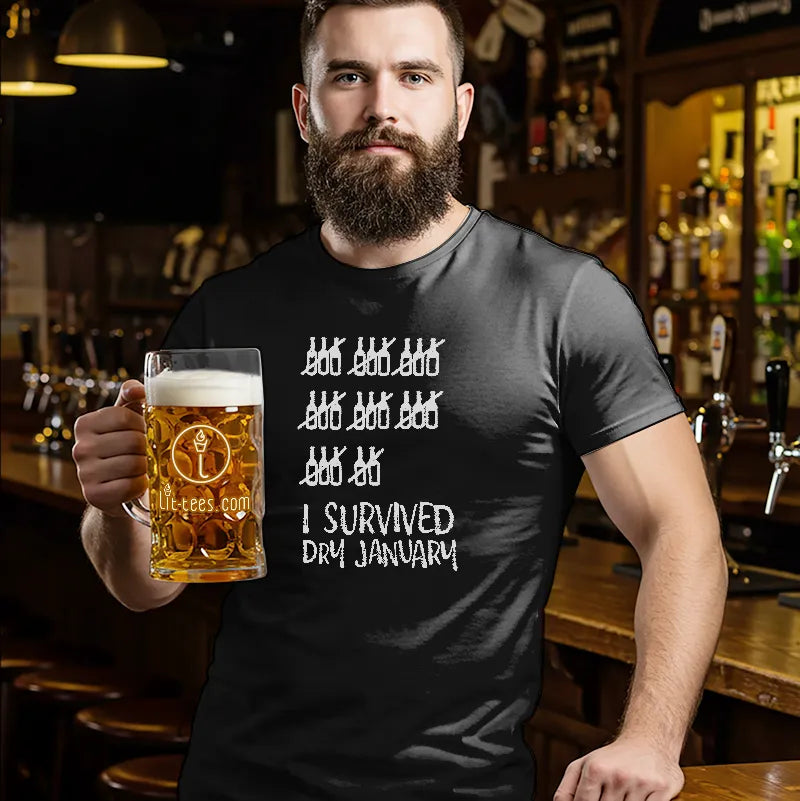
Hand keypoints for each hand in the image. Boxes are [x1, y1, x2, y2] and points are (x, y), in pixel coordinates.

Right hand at [72, 379, 147, 517]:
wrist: (118, 488)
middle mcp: (80, 448)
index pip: (124, 417)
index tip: (143, 430)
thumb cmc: (126, 446)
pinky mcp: (94, 495)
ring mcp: (84, 473)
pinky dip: (140, 485)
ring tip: (142, 466)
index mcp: (85, 424)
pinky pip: (130, 486)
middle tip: (146, 452)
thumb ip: (131, 395)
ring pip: (134, 464)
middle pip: (132, 441)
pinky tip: (137, 482)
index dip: (142, 424)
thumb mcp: (127, 417)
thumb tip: (138, 389)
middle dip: (147, 447)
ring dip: (146, 467)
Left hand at [553, 737, 683, 800]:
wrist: (649, 738)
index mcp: (595, 769)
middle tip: (611, 793)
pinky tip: (640, 795)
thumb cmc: (613, 757)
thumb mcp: (584, 765)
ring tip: (626, 793)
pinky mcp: (662, 789)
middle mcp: (617, 775)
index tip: (595, 800)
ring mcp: (640, 783)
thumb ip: (567, 789)